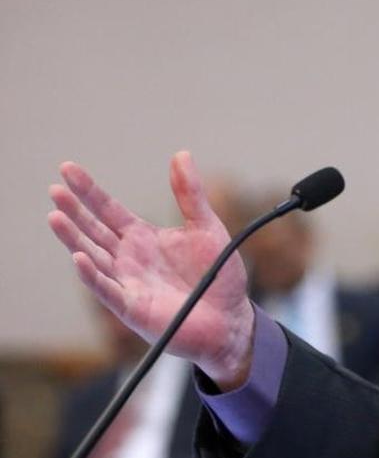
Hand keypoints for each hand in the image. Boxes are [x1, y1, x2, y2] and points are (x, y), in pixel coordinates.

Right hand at [47, 151, 255, 389]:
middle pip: (94, 230)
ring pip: (93, 257)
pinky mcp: (133, 308)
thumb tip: (181, 154)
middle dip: (74, 211)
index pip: (108, 209)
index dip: (89, 190)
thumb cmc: (217, 274)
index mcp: (143, 238)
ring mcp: (128, 282)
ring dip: (74, 239)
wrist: (230, 316)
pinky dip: (92, 275)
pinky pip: (108, 290)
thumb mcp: (205, 226)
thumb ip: (190, 193)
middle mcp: (129, 259)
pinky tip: (79, 257)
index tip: (68, 168)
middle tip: (55, 189)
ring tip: (56, 216)